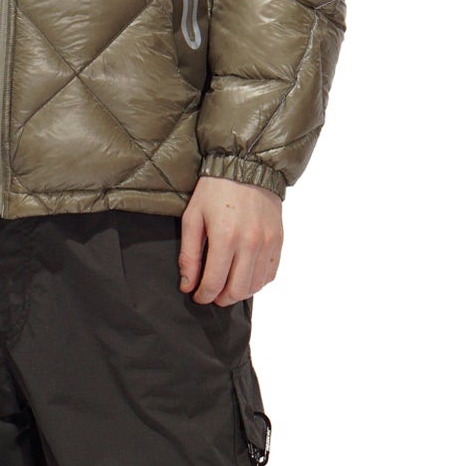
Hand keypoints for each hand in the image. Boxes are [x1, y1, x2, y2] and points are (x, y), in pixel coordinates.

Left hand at [179, 175, 282, 305]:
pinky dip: (256, 282)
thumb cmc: (215, 190)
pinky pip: (270, 274)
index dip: (202, 296)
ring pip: (254, 286)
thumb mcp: (192, 218)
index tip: (196, 295)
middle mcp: (249, 243)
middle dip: (220, 299)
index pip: (214, 283)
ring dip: (238, 293)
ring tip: (226, 287)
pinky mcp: (278, 241)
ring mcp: (267, 243)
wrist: (247, 167)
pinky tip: (244, 277)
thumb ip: (189, 255)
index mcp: (224, 237)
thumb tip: (187, 285)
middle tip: (211, 295)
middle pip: (236, 290)